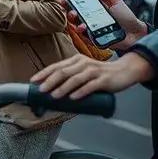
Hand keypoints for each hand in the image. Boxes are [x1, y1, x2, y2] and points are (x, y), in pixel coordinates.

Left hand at [30, 52, 153, 99]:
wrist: (124, 71)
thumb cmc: (101, 74)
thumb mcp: (84, 72)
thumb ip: (71, 78)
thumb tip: (53, 91)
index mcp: (76, 60)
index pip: (56, 66)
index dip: (44, 73)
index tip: (33, 81)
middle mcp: (83, 64)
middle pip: (63, 72)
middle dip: (50, 81)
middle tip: (41, 90)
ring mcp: (94, 71)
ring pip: (75, 79)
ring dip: (63, 88)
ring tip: (54, 96)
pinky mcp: (104, 80)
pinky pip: (91, 86)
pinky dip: (81, 92)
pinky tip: (74, 97)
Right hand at [59, 0, 146, 50]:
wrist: (136, 32)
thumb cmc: (126, 17)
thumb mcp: (116, 2)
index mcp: (93, 10)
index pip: (78, 5)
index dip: (69, 1)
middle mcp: (90, 20)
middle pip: (73, 15)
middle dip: (68, 11)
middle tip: (69, 8)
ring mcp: (91, 30)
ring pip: (76, 26)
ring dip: (74, 22)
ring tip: (78, 20)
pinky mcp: (94, 40)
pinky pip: (84, 37)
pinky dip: (82, 33)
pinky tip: (84, 28)